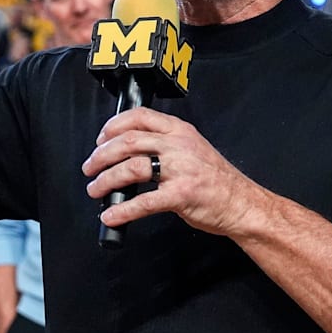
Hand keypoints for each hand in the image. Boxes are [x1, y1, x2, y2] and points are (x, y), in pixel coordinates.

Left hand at [82, 107, 258, 236]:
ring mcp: (180, 170)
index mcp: (180, 131)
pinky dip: (122, 210)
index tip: (100, 139)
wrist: (242, 202)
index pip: (139, 117)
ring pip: (131, 168)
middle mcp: (178, 146)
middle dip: (101, 155)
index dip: (113, 126)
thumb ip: (166, 144)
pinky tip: (112, 215)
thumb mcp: (193, 148)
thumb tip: (129, 151)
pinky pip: (144, 201)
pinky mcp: (181, 195)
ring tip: (95, 190)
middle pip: (128, 142)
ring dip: (106, 180)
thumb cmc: (217, 179)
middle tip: (90, 167)